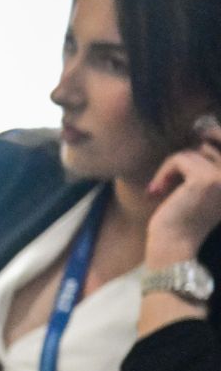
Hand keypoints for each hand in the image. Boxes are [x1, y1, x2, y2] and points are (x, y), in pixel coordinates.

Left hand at [145, 120, 220, 263]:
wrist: (173, 244)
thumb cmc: (183, 215)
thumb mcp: (202, 184)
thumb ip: (210, 160)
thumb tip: (206, 126)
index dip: (212, 136)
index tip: (190, 151)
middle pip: (209, 145)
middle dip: (184, 159)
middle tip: (170, 181)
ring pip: (192, 151)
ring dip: (171, 168)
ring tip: (163, 189)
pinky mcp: (206, 179)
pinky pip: (179, 158)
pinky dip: (164, 172)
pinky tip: (158, 191)